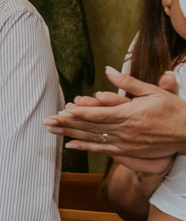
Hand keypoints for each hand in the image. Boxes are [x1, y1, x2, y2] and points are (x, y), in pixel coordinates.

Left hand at [43, 66, 185, 160]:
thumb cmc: (173, 109)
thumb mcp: (153, 91)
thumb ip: (128, 83)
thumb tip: (109, 70)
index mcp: (130, 114)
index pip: (99, 114)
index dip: (79, 114)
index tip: (62, 111)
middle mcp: (125, 130)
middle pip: (90, 127)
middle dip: (67, 124)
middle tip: (47, 121)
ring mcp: (125, 143)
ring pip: (92, 139)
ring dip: (70, 134)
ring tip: (51, 131)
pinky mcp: (127, 151)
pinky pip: (102, 149)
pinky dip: (85, 147)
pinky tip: (70, 144)